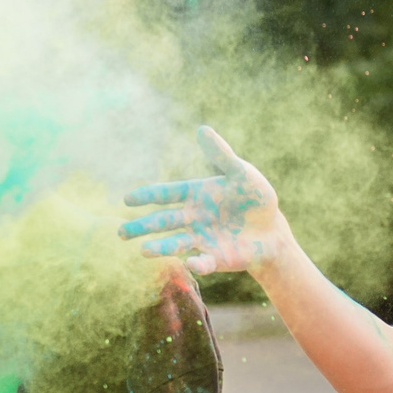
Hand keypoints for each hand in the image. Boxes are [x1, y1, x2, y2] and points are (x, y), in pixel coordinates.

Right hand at [117, 126, 288, 274]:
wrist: (271, 230)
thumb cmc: (256, 198)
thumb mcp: (241, 173)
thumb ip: (221, 155)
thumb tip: (202, 129)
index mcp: (195, 195)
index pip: (166, 194)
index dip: (147, 196)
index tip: (127, 199)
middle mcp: (192, 218)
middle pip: (163, 222)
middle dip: (142, 226)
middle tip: (121, 233)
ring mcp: (201, 239)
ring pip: (176, 243)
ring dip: (160, 247)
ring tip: (143, 250)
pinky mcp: (214, 258)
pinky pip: (203, 262)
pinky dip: (197, 263)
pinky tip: (192, 262)